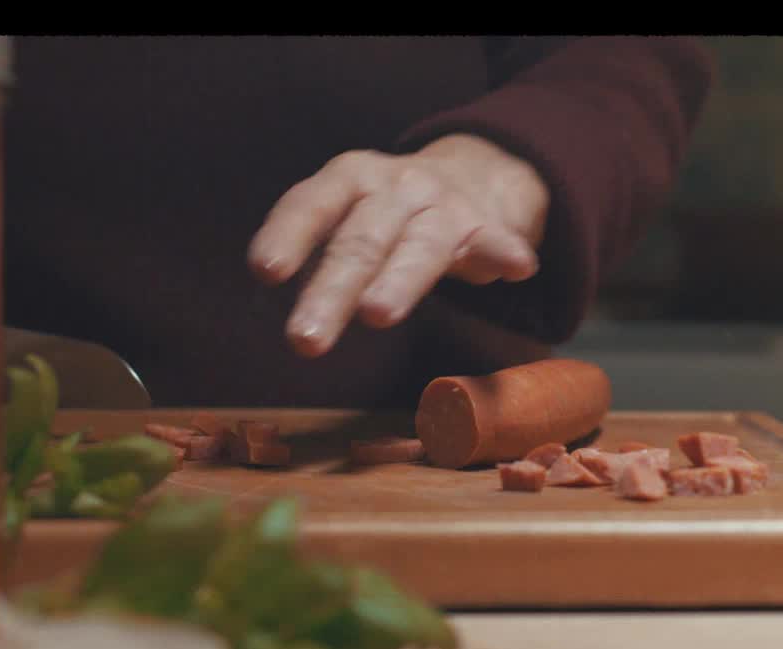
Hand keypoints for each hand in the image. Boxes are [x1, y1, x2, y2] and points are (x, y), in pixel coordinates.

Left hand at [248, 134, 549, 357]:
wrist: (474, 174)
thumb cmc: (387, 211)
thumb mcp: (348, 215)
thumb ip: (319, 254)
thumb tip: (287, 299)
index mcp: (349, 178)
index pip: (311, 204)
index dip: (288, 236)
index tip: (267, 272)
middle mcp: (394, 186)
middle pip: (359, 240)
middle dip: (331, 291)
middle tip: (304, 340)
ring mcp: (442, 206)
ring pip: (418, 247)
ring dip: (398, 280)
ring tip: (378, 313)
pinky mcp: (485, 226)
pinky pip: (495, 240)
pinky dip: (504, 252)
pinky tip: (516, 269)